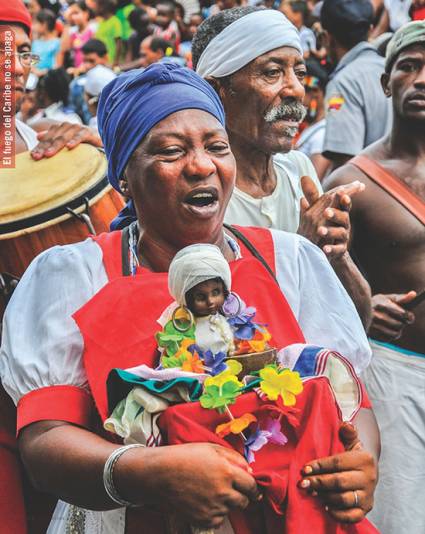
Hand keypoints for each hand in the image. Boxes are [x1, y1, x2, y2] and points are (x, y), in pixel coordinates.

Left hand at [30, 123, 101, 159]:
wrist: (102, 138)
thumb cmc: (82, 143)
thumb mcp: (67, 141)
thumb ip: (53, 138)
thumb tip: (37, 136)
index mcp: (60, 128)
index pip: (47, 138)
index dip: (39, 147)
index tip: (33, 157)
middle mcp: (67, 126)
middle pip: (53, 138)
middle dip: (44, 147)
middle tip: (38, 157)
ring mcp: (78, 128)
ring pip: (64, 137)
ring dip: (56, 146)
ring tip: (49, 154)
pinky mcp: (88, 132)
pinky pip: (80, 136)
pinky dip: (75, 141)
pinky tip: (69, 147)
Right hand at [116, 443, 259, 528]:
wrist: (160, 474)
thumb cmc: (185, 456)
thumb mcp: (211, 448)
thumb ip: (234, 457)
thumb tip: (249, 470)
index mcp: (227, 471)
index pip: (251, 485)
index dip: (253, 487)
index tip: (251, 489)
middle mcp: (223, 491)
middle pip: (244, 501)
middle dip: (241, 496)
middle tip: (231, 490)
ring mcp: (213, 507)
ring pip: (230, 510)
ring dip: (226, 503)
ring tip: (210, 491)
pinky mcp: (203, 519)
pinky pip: (218, 520)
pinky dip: (215, 513)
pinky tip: (204, 501)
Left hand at [298, 176, 364, 260]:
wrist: (326, 247)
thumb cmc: (325, 224)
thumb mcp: (317, 210)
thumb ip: (312, 195)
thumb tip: (304, 177)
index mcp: (339, 212)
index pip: (343, 204)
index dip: (345, 199)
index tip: (343, 195)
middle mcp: (343, 223)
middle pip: (343, 217)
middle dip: (335, 214)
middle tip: (326, 212)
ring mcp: (342, 237)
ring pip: (340, 233)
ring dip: (330, 231)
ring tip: (319, 230)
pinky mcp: (340, 249)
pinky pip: (337, 249)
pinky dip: (331, 249)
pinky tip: (324, 248)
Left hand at [299, 439, 376, 523]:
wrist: (369, 469)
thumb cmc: (353, 454)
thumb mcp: (351, 440)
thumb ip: (347, 432)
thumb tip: (345, 424)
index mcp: (364, 459)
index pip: (338, 463)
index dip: (319, 466)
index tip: (304, 469)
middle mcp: (369, 478)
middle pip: (339, 482)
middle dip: (318, 482)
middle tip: (303, 483)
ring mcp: (368, 495)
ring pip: (344, 499)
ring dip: (325, 497)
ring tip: (311, 492)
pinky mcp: (366, 508)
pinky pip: (352, 516)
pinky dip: (338, 514)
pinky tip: (326, 506)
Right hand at [368, 292, 415, 341]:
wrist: (356, 312)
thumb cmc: (376, 304)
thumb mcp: (386, 298)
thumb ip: (401, 298)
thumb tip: (414, 294)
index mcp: (381, 304)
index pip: (403, 314)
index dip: (409, 316)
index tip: (409, 317)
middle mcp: (376, 316)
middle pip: (400, 325)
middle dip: (402, 323)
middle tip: (398, 320)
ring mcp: (373, 326)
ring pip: (396, 334)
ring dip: (397, 330)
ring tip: (393, 325)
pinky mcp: (371, 335)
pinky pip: (389, 339)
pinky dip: (390, 335)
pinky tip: (386, 329)